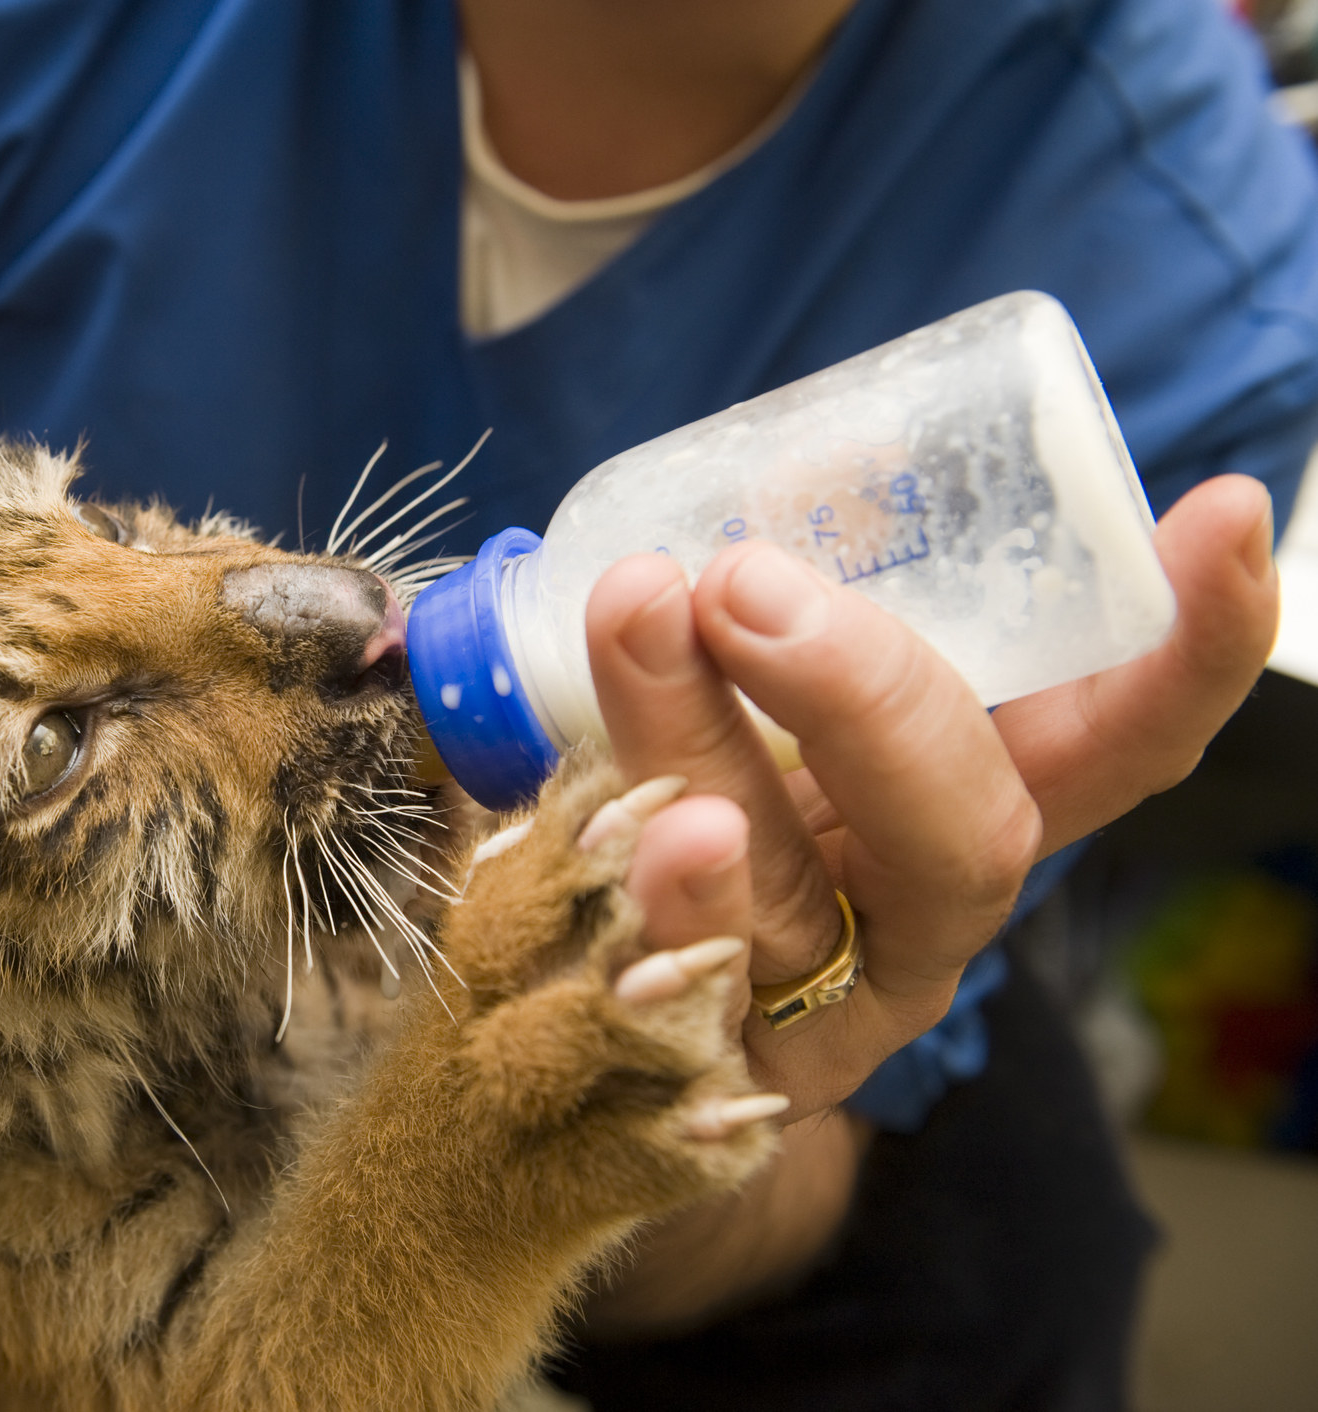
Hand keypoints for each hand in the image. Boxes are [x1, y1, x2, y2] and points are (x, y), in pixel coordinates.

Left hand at [596, 473, 1278, 1118]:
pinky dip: (652, 902)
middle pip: (966, 830)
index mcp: (965, 809)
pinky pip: (681, 995)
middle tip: (741, 577)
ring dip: (699, 746)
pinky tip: (628, 838)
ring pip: (784, 891)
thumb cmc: (676, 804)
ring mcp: (820, 1010)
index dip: (1185, 651)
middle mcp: (922, 917)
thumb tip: (703, 530)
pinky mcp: (704, 1070)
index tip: (1225, 516)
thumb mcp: (726, 691)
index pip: (1113, 743)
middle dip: (868, 689)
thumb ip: (742, 621)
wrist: (577, 999)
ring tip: (643, 622)